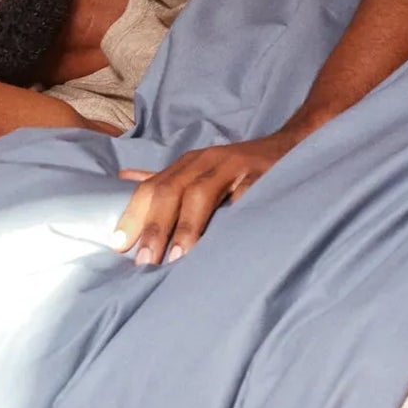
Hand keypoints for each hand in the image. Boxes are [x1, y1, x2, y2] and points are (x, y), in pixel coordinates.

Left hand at [114, 130, 299, 264]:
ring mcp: (232, 166)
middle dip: (154, 226)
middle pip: (170, 190)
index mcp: (188, 163)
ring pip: (199, 192)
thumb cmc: (239, 168)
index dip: (133, 214)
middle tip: (143, 261)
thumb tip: (124, 179)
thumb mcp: (199, 171)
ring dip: (185, 227)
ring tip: (174, 258)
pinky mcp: (259, 175)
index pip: (152, 187)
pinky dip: (226, 218)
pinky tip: (219, 242)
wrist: (289, 147)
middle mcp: (205, 161)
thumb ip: (166, 180)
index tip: (118, 245)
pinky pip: (238, 198)